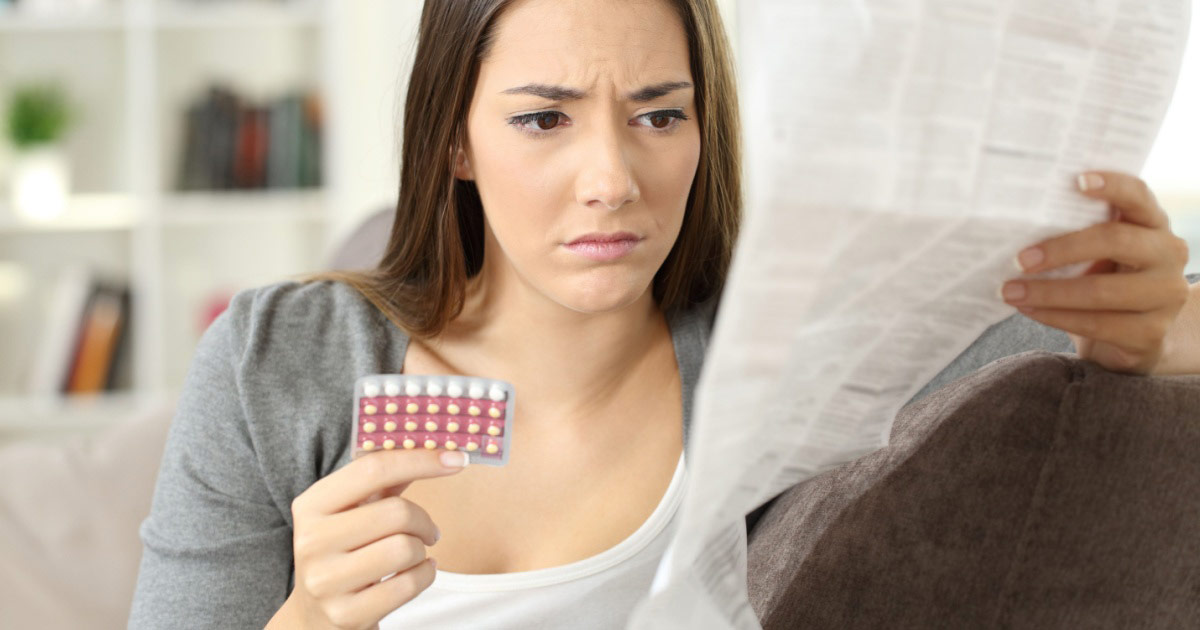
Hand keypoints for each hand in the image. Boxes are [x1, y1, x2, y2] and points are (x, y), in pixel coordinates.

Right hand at [282, 449, 469, 629]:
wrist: (316, 615)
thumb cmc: (346, 551)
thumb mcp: (354, 511)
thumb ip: (385, 478)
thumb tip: (436, 446)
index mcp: (312, 505)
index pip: (372, 469)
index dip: (420, 460)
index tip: (457, 458)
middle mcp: (311, 541)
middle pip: (396, 512)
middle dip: (424, 521)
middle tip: (428, 531)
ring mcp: (325, 581)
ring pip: (405, 549)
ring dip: (423, 550)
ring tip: (416, 553)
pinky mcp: (345, 614)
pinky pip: (409, 584)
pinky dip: (425, 575)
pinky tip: (417, 572)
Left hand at [1001, 171, 1190, 373]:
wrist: (1134, 334)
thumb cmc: (1105, 279)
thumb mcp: (1099, 252)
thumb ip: (1078, 231)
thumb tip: (1017, 223)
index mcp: (1154, 223)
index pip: (1138, 195)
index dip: (1112, 185)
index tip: (1076, 180)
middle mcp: (1169, 254)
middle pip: (1115, 240)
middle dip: (1061, 249)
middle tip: (1019, 259)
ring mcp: (1165, 295)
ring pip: (1101, 290)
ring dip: (1048, 292)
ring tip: (1010, 291)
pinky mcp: (1151, 333)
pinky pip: (1095, 323)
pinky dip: (1054, 316)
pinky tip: (1028, 310)